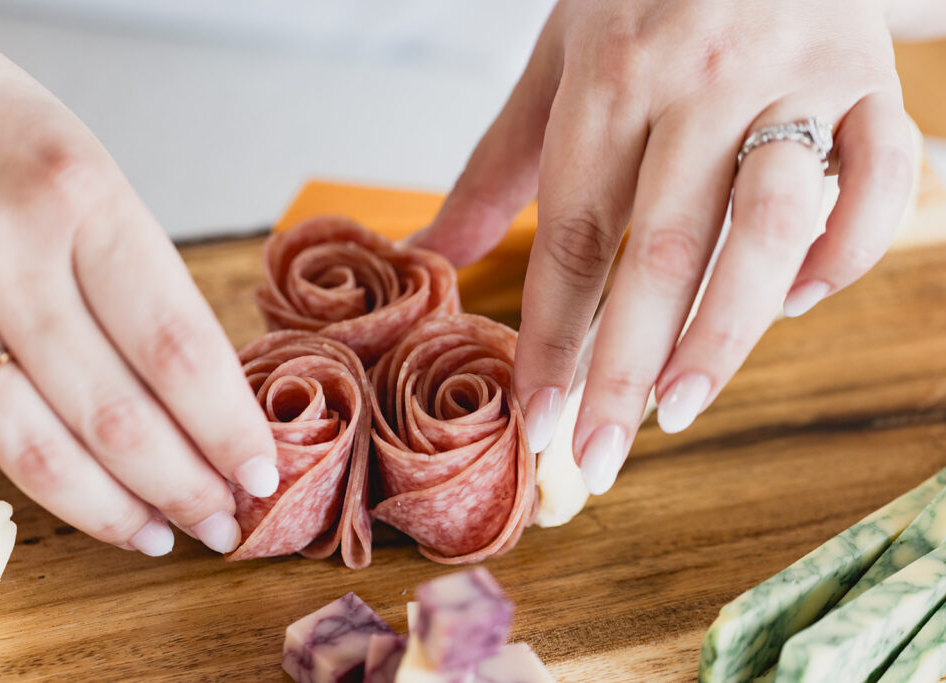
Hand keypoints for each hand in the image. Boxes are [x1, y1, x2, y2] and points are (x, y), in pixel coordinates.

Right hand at [0, 3, 277, 554]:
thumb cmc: (2, 135)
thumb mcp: (96, 182)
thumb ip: (139, 283)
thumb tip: (197, 396)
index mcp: (84, 202)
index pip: (179, 350)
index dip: (228, 429)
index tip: (262, 474)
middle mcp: (6, 255)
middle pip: (117, 414)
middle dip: (184, 486)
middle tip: (223, 523)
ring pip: (34, 447)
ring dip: (107, 509)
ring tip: (157, 535)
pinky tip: (37, 493)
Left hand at [412, 0, 913, 492]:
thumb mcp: (555, 65)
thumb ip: (495, 167)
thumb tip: (425, 255)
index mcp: (613, 78)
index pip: (575, 237)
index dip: (555, 338)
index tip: (540, 421)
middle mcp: (700, 81)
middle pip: (660, 250)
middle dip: (624, 366)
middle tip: (600, 454)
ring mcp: (794, 78)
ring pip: (766, 228)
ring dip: (724, 332)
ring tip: (677, 407)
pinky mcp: (870, 81)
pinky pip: (878, 180)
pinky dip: (844, 250)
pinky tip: (797, 301)